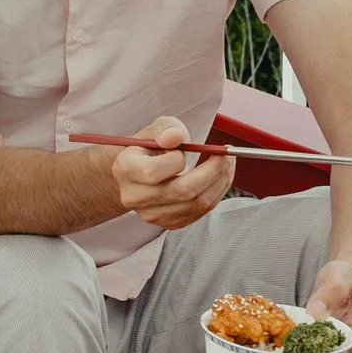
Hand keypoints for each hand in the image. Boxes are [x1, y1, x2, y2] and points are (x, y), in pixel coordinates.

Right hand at [110, 116, 235, 228]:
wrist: (140, 171)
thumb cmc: (151, 147)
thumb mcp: (157, 129)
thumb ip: (167, 129)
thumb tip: (175, 137)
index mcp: (125, 169)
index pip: (153, 171)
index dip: (177, 159)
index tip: (185, 148)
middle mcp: (134, 196)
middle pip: (181, 192)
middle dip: (213, 171)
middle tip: (226, 155)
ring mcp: (151, 214)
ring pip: (197, 203)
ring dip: (220, 182)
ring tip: (226, 164)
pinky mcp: (169, 223)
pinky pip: (201, 212)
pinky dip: (216, 193)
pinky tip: (218, 178)